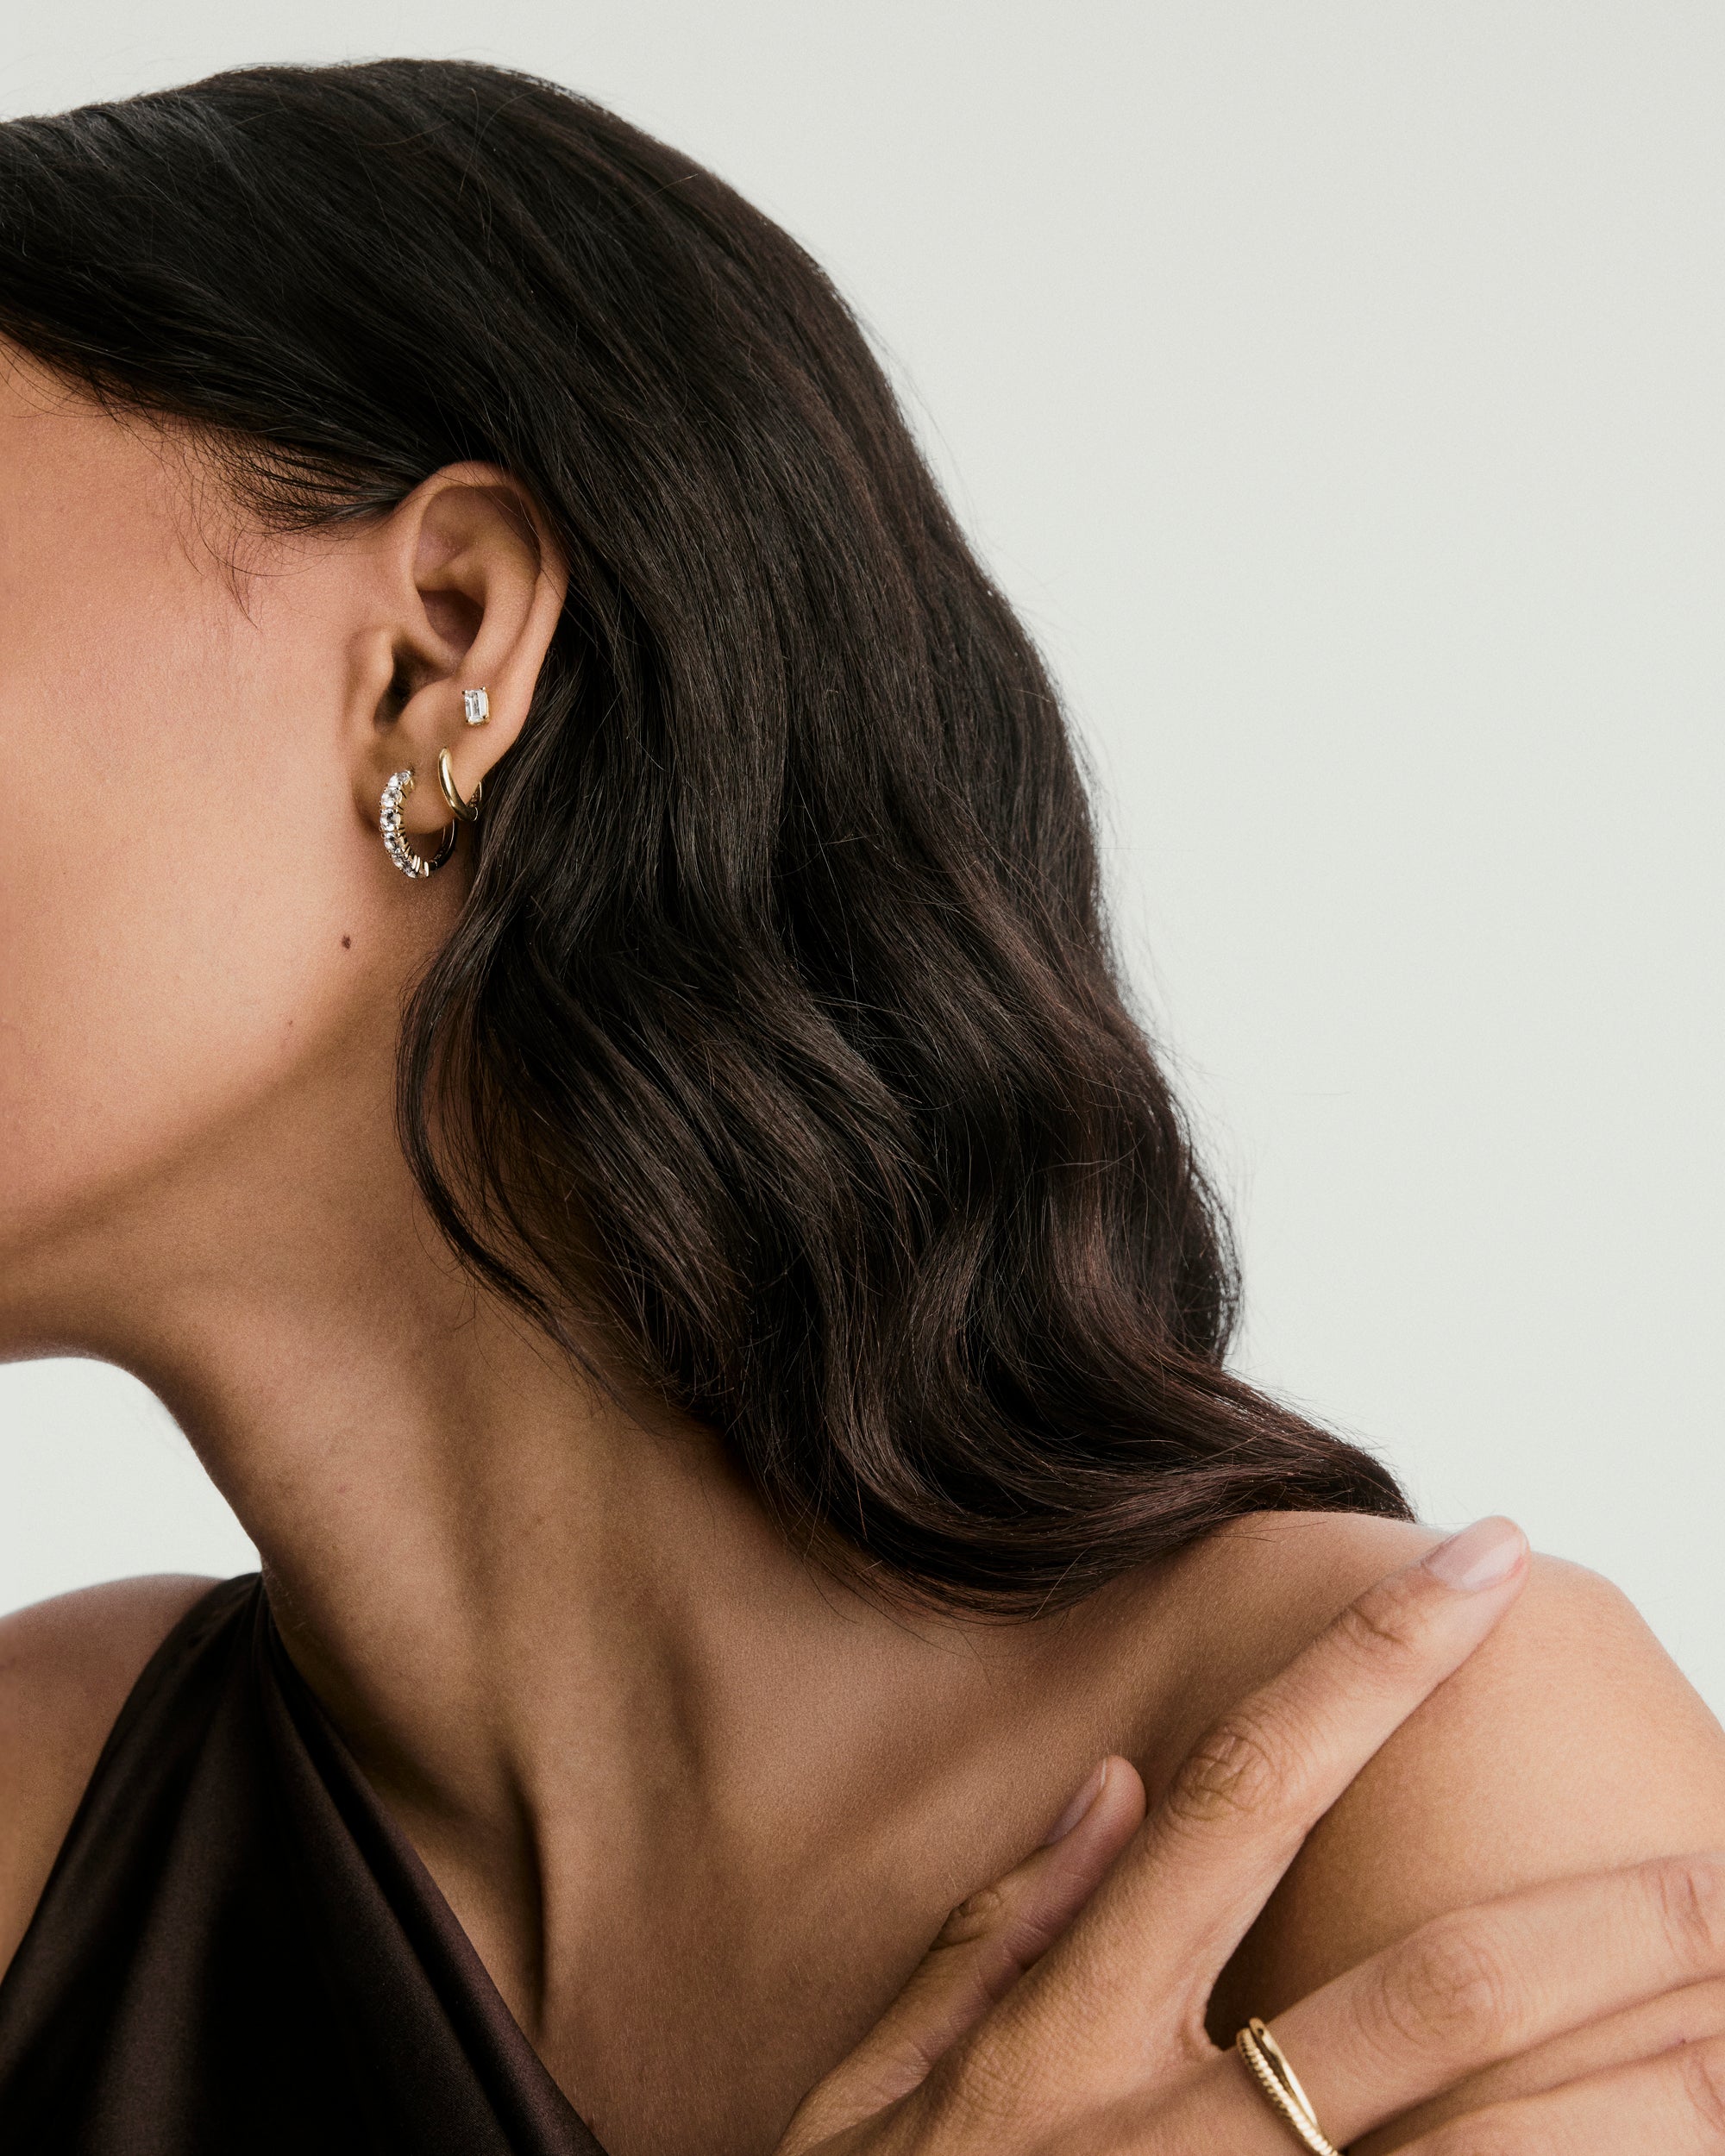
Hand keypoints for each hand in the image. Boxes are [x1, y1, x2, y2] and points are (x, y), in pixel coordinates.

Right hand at [776, 1517, 1724, 2153]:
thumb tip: (1114, 1782)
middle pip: (1433, 1994)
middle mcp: (1171, 2124)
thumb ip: (993, 1929)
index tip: (1483, 1563)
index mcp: (1075, 2020)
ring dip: (1627, 2087)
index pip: (1249, 1788)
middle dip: (1599, 1926)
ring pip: (1479, 2153)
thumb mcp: (875, 2086)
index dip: (1372, 1664)